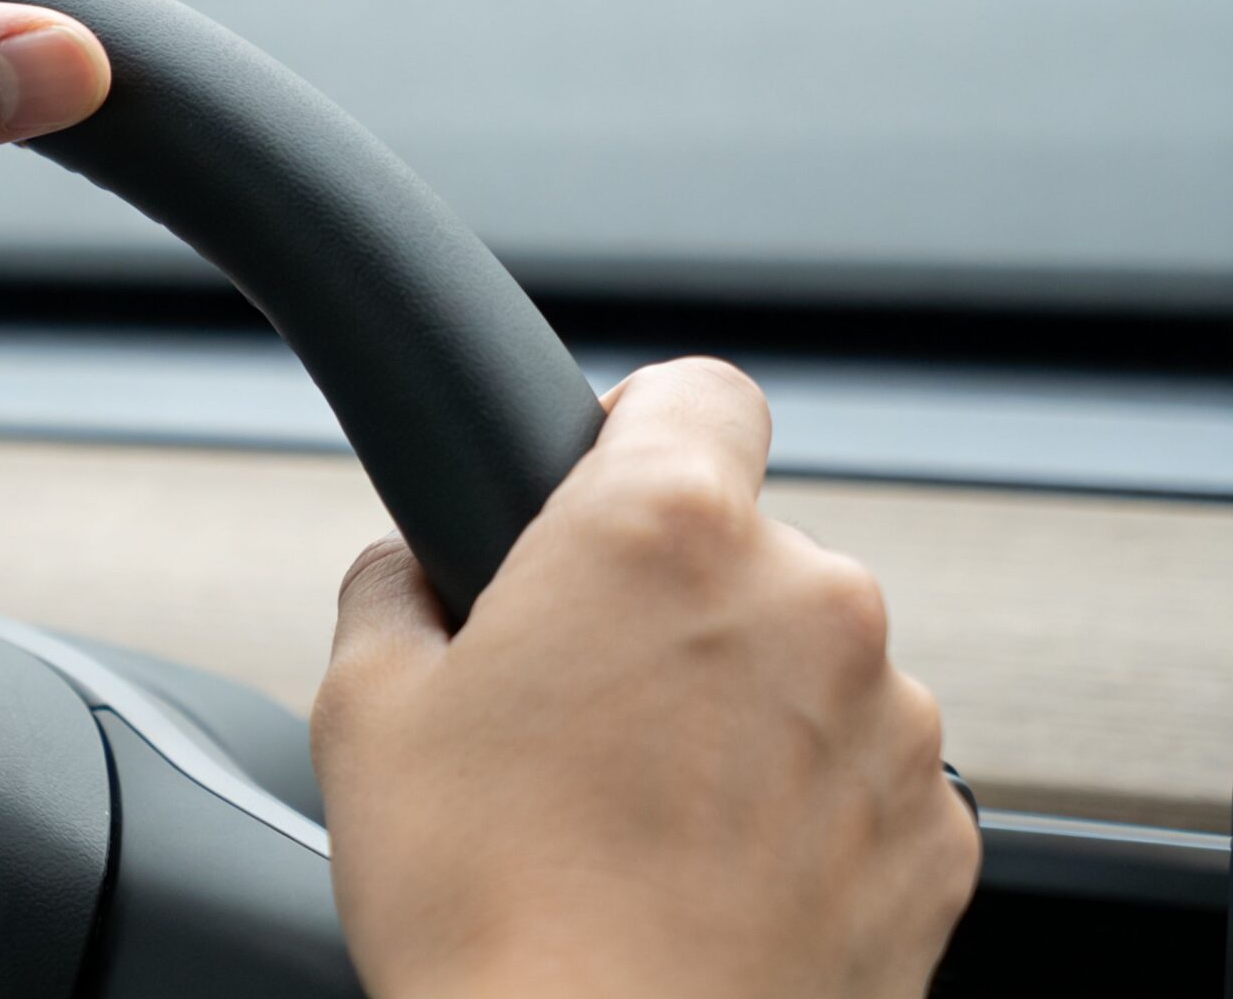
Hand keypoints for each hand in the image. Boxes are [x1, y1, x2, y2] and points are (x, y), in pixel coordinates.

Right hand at [311, 359, 979, 998]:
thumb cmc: (489, 910)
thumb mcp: (365, 711)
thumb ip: (394, 590)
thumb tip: (412, 574)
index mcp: (660, 533)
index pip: (698, 390)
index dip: (640, 430)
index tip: (606, 483)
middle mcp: (806, 600)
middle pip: (742, 548)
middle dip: (667, 606)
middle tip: (572, 709)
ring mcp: (889, 721)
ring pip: (807, 664)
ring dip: (740, 709)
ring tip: (635, 814)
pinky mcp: (936, 836)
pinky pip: (861, 776)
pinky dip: (800, 807)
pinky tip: (706, 875)